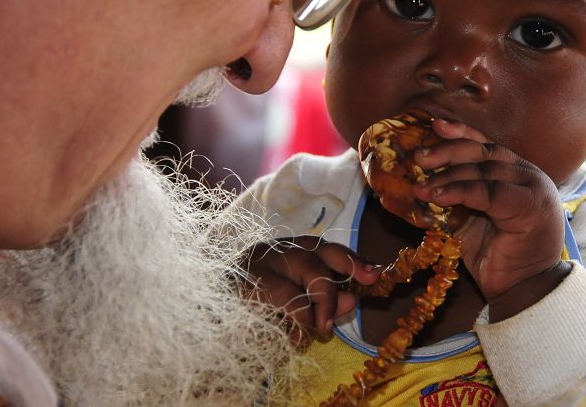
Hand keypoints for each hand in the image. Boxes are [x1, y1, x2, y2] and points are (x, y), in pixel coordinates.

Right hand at [244, 236, 379, 345]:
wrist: (211, 317)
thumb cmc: (255, 309)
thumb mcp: (298, 303)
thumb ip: (324, 300)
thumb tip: (352, 300)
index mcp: (288, 251)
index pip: (324, 248)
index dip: (350, 260)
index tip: (374, 274)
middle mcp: (272, 252)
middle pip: (311, 257)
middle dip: (335, 283)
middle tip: (351, 305)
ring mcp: (254, 267)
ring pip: (297, 276)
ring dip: (315, 305)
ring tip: (322, 328)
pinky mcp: (239, 286)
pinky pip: (277, 299)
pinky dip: (293, 319)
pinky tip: (296, 337)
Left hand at [412, 119, 570, 321]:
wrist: (524, 290)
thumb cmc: (497, 257)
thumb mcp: (470, 220)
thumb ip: (454, 199)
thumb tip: (417, 184)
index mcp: (517, 172)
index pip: (486, 145)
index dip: (460, 133)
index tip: (434, 125)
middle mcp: (528, 175)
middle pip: (483, 152)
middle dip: (447, 151)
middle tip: (417, 158)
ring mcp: (533, 188)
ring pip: (484, 171)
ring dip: (447, 176)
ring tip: (420, 186)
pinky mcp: (531, 207)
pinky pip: (488, 193)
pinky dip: (460, 191)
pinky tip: (437, 197)